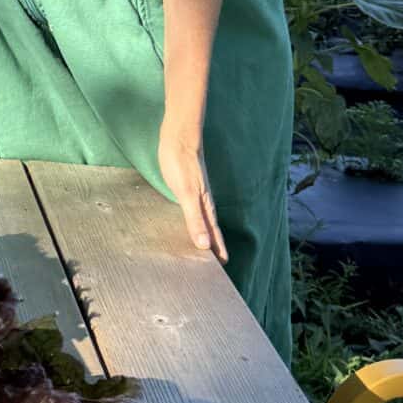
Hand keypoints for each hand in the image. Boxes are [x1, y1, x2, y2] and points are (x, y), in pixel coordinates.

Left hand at [157, 118, 226, 262]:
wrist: (178, 138)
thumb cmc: (182, 164)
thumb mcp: (187, 195)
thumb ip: (195, 220)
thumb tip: (204, 245)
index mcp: (205, 207)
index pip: (215, 235)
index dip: (219, 250)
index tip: (224, 265)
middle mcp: (203, 203)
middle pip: (211, 229)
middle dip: (214, 245)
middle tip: (216, 262)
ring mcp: (195, 195)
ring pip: (202, 220)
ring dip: (204, 234)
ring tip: (204, 247)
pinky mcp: (186, 188)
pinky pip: (192, 211)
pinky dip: (193, 221)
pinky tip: (188, 221)